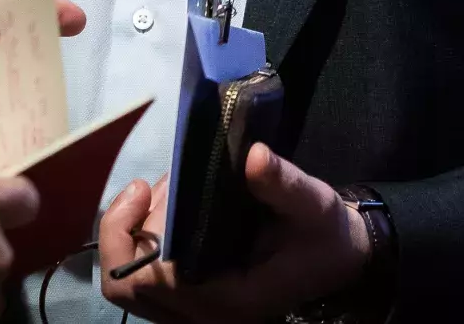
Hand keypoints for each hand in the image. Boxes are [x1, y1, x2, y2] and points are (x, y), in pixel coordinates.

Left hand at [97, 146, 370, 322]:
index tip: (152, 186)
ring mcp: (196, 317)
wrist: (338, 256)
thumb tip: (253, 155)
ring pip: (129, 290)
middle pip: (126, 289)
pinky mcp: (194, 307)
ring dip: (131, 239)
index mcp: (229, 299)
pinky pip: (143, 289)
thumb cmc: (323, 233)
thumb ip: (282, 184)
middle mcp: (206, 317)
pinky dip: (140, 251)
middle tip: (148, 189)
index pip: (154, 279)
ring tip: (159, 195)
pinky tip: (165, 215)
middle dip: (126, 231)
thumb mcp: (313, 203)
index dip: (138, 233)